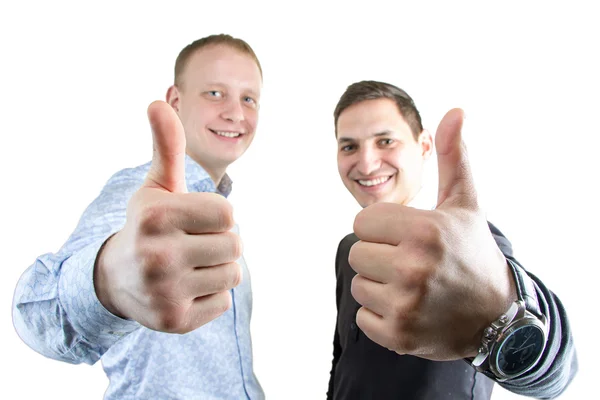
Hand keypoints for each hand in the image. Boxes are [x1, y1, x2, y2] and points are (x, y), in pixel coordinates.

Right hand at [94, 101, 241, 333]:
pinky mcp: (175, 322)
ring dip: (217, 268)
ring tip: (188, 266)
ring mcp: (165, 293)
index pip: (228, 214)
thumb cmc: (148, 225)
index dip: (217, 215)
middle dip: (220, 241)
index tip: (194, 219)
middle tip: (190, 245)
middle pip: (235, 244)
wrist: (116, 279)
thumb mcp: (157, 185)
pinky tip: (184, 289)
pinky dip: (210, 296)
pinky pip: (222, 303)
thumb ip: (166, 147)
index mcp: (155, 217)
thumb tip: (157, 101)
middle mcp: (157, 256)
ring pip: (232, 274)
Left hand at [349, 109, 516, 359]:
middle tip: (410, 262)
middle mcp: (413, 268)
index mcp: (424, 230)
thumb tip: (454, 110)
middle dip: (379, 254)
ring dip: (379, 284)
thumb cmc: (473, 252)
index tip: (406, 235)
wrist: (497, 314)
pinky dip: (381, 315)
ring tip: (412, 286)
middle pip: (355, 252)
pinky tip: (410, 309)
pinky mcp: (398, 335)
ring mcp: (405, 305)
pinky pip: (363, 316)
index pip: (362, 220)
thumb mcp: (466, 204)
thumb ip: (453, 158)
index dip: (382, 227)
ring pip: (358, 284)